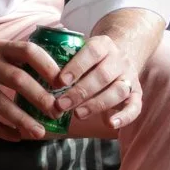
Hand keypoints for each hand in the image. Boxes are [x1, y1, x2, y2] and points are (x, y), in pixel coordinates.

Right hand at [0, 39, 61, 140]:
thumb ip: (15, 58)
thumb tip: (53, 77)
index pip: (27, 51)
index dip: (47, 65)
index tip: (63, 82)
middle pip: (17, 78)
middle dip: (39, 98)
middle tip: (57, 112)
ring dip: (22, 119)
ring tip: (38, 132)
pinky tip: (14, 136)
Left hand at [51, 10, 163, 129]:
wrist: (122, 51)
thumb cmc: (90, 57)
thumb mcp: (80, 50)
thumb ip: (63, 59)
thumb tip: (32, 75)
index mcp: (103, 44)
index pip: (92, 52)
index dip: (76, 66)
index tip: (60, 81)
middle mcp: (119, 59)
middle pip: (102, 75)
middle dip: (80, 92)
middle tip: (61, 105)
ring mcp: (129, 76)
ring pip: (118, 91)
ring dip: (97, 104)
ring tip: (77, 114)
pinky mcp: (136, 93)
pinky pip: (136, 106)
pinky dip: (125, 116)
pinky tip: (110, 124)